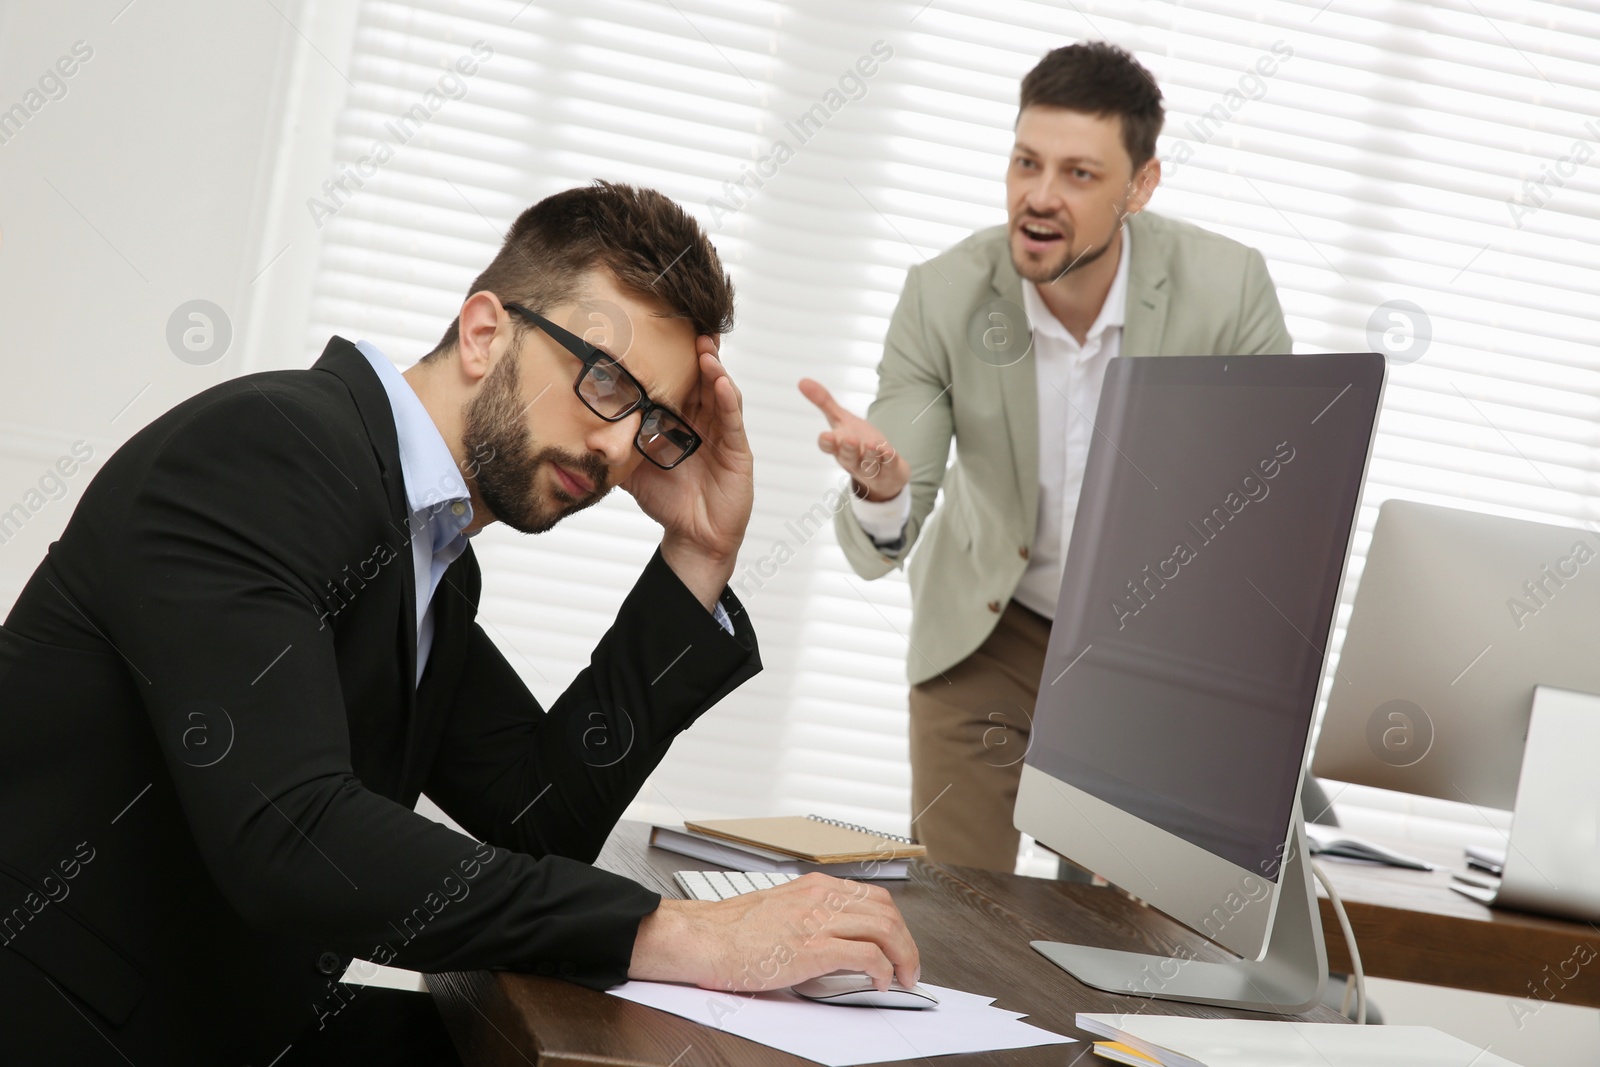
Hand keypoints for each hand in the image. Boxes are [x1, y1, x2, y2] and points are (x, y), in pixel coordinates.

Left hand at [622, 336, 752, 610]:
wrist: (692, 537)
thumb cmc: (667, 501)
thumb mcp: (631, 470)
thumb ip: (611, 449)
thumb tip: (576, 433)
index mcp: (679, 420)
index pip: (676, 382)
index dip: (670, 358)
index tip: (658, 331)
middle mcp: (702, 420)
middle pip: (701, 379)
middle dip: (696, 352)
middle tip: (689, 324)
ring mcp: (721, 433)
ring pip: (719, 392)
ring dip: (713, 368)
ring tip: (705, 346)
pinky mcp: (736, 451)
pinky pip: (732, 420)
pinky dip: (728, 399)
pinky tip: (721, 382)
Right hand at [628, 872, 920, 993]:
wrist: (702, 938)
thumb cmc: (730, 931)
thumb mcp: (779, 910)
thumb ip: (809, 917)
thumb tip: (834, 940)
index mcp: (814, 887)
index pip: (873, 897)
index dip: (894, 924)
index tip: (899, 945)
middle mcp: (821, 897)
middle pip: (886, 910)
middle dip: (907, 941)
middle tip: (910, 966)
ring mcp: (818, 921)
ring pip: (885, 929)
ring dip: (904, 956)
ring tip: (904, 977)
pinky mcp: (812, 948)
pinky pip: (866, 955)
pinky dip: (883, 970)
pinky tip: (880, 982)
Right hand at [798, 379, 908, 502]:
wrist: (883, 470)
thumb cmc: (858, 442)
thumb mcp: (841, 419)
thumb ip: (824, 402)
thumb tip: (802, 380)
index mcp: (838, 447)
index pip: (828, 447)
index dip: (827, 442)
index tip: (825, 435)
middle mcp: (852, 459)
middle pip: (847, 456)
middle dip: (848, 448)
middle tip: (849, 439)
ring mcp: (870, 468)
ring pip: (868, 464)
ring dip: (870, 455)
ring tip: (873, 445)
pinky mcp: (889, 470)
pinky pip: (889, 466)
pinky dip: (889, 460)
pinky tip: (889, 452)